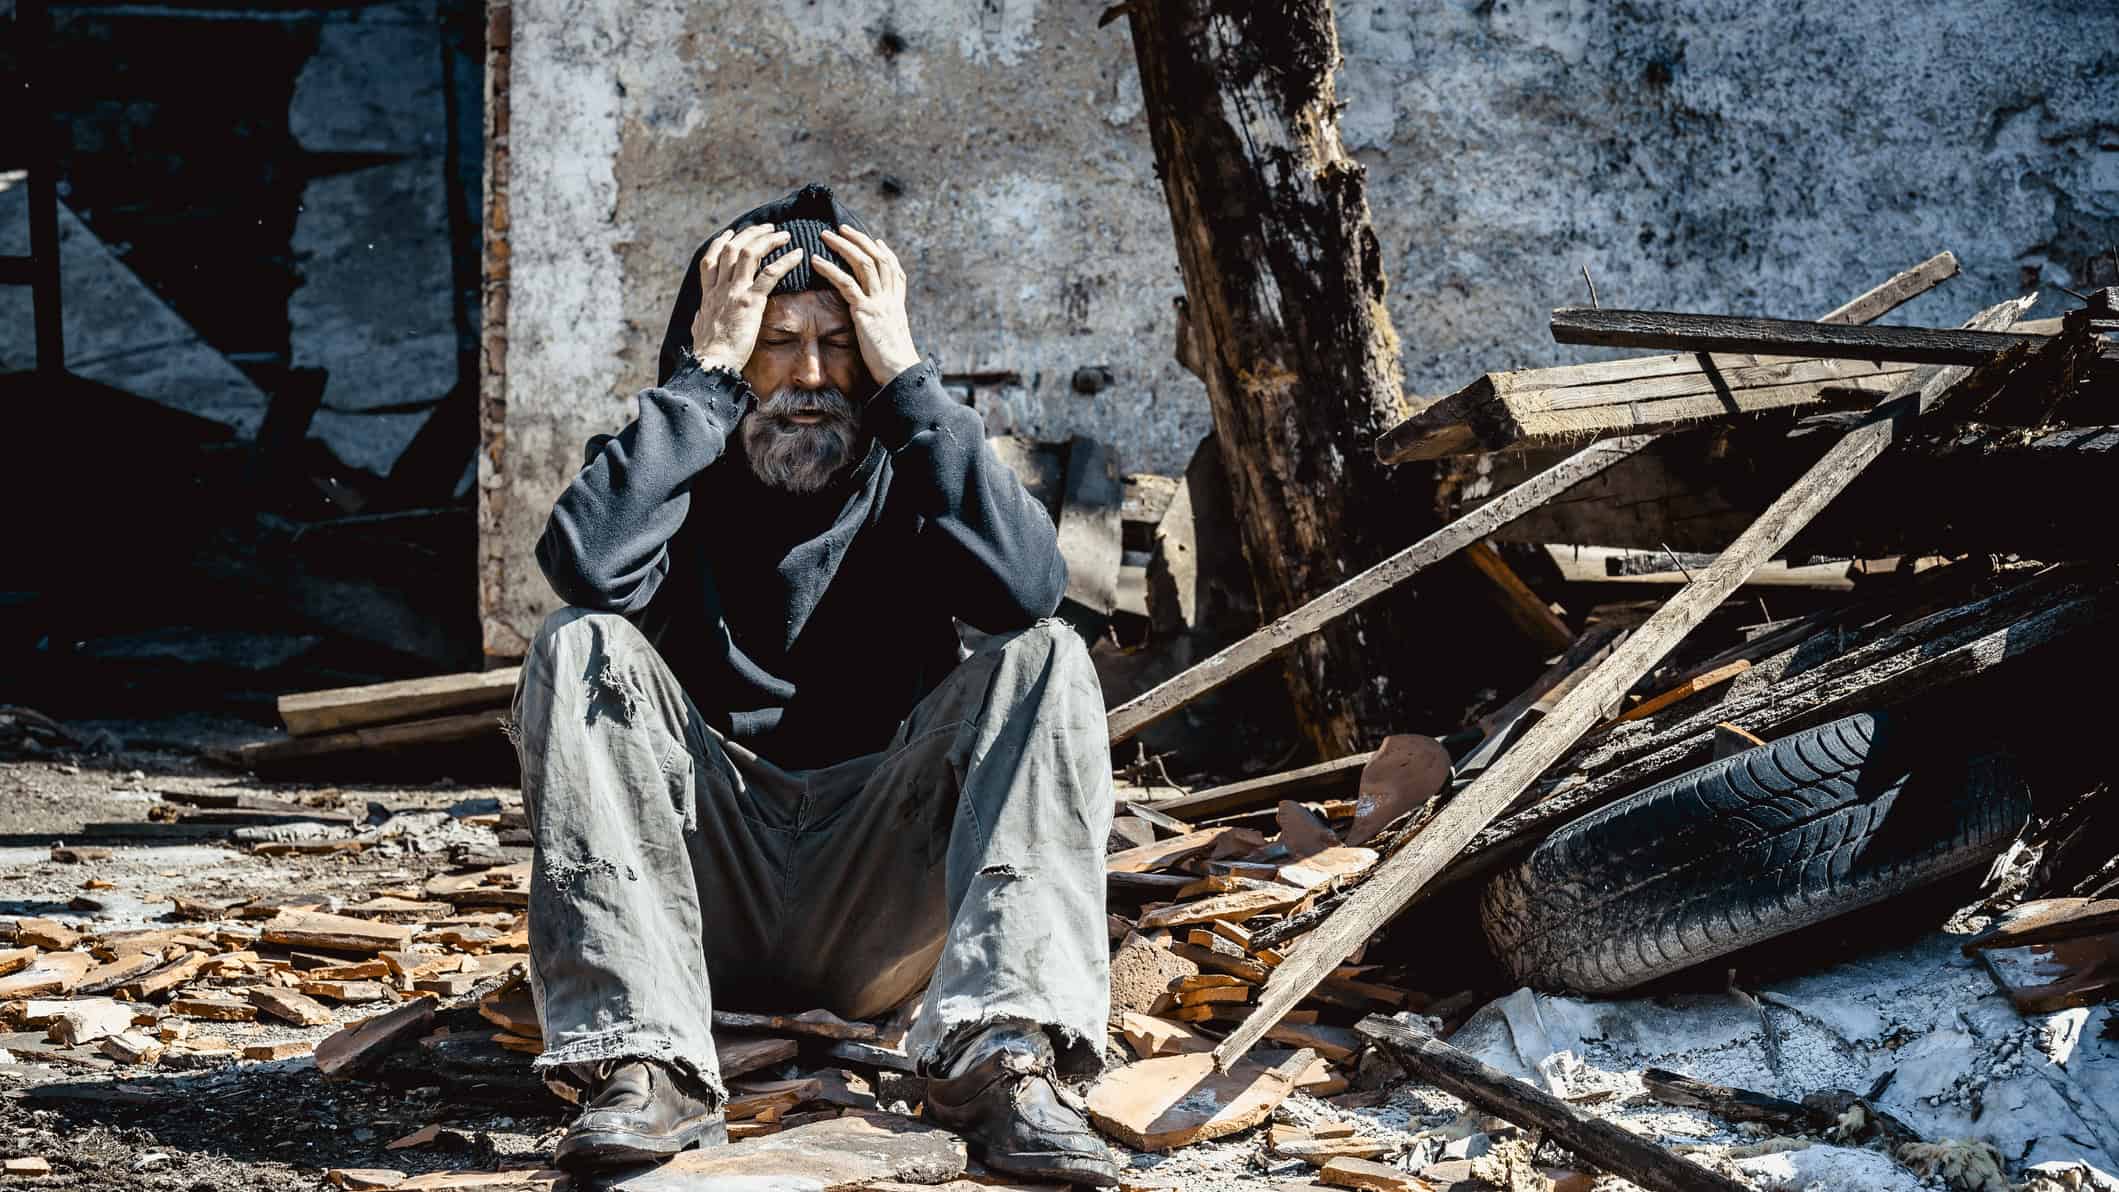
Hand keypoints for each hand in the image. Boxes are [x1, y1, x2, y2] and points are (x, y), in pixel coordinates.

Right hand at [688, 224, 802, 369]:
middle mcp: (720, 289)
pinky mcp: (750, 302)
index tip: (732, 234)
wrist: (711, 365)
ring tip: (783, 234)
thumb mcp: (698, 332)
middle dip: (750, 234)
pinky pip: (770, 274)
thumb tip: (698, 317)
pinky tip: (798, 254)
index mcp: (709, 296)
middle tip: (766, 227)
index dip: (721, 243)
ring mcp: (734, 293)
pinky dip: (785, 261)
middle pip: (731, 248)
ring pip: (749, 253)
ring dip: (767, 239)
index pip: (711, 259)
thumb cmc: (708, 356)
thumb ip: (700, 320)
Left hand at [811, 226, 921, 384]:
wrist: (900, 373)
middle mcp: (890, 298)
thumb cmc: (894, 362)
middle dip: (860, 240)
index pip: (894, 269)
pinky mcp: (865, 312)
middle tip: (843, 228)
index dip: (884, 252)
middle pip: (878, 258)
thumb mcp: (892, 336)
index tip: (875, 240)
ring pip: (863, 263)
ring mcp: (879, 302)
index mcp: (897, 303)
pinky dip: (830, 269)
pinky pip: (846, 284)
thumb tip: (878, 321)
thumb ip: (884, 323)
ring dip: (844, 246)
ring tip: (826, 235)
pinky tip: (815, 261)